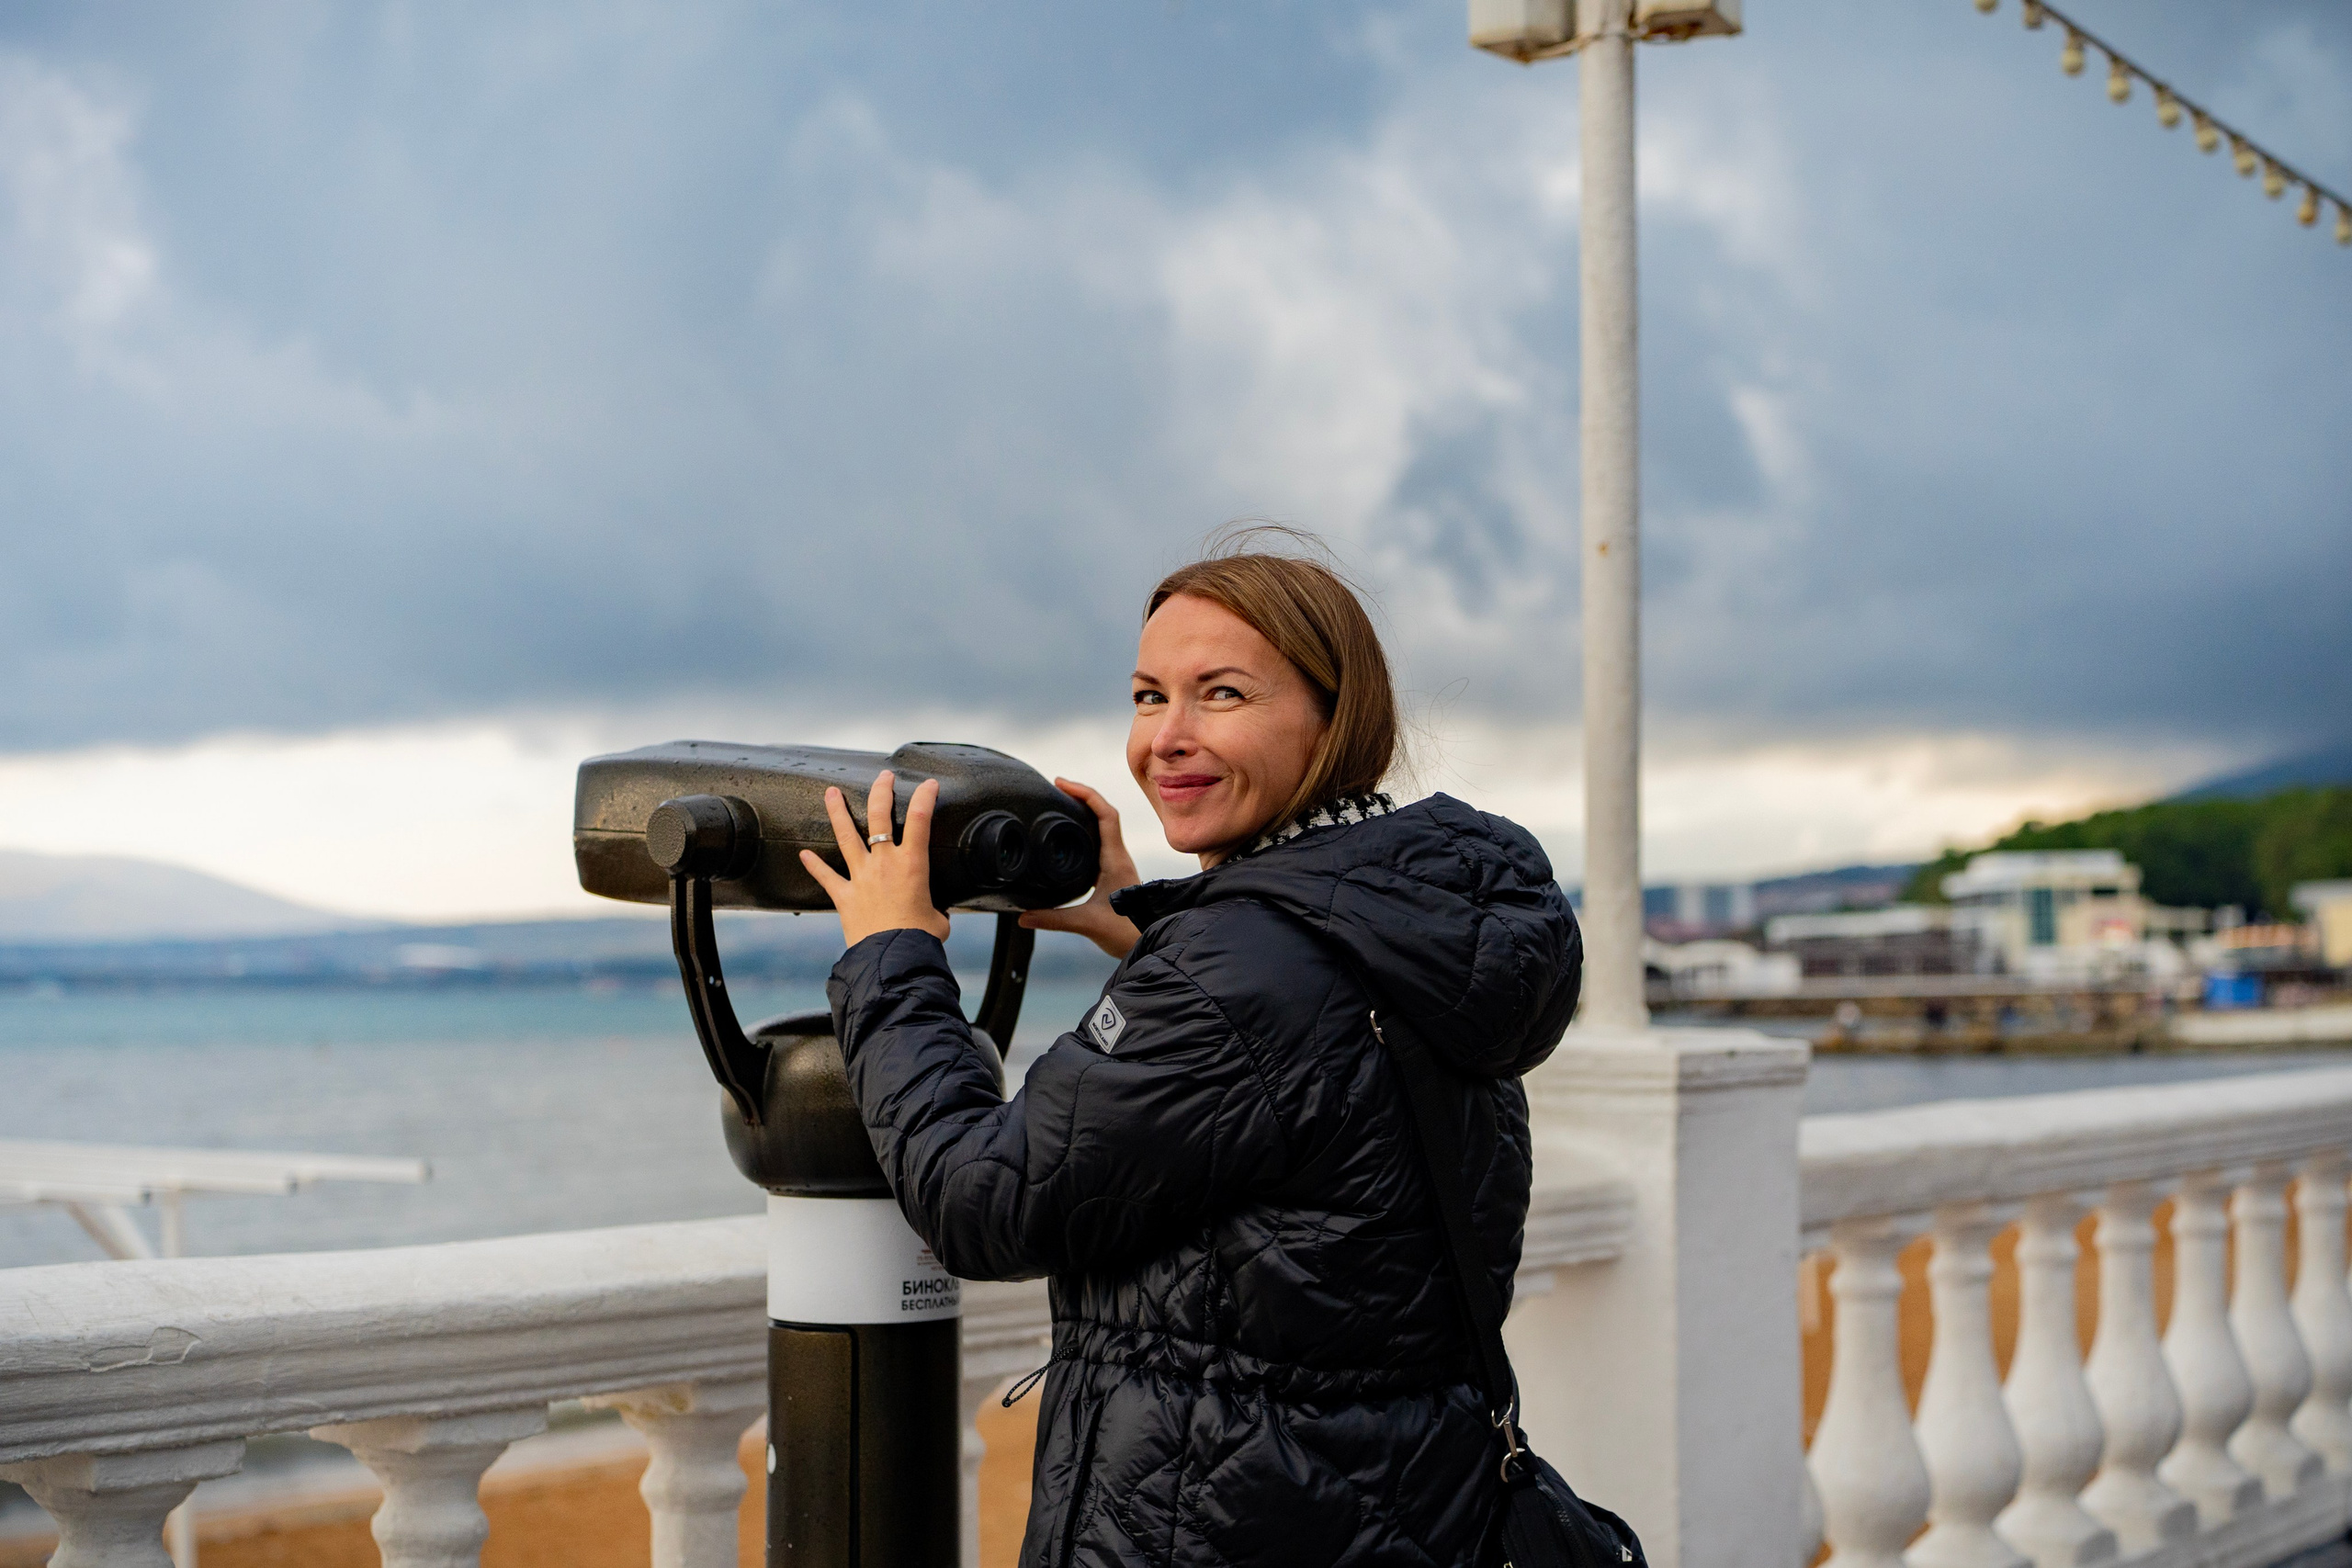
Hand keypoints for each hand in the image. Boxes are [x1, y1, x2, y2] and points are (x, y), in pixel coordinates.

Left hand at [800, 770, 951, 946]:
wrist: (892, 958)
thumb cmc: (919, 939)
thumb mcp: (939, 918)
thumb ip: (936, 909)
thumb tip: (936, 914)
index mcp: (913, 865)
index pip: (921, 819)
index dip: (926, 796)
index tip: (929, 784)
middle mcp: (885, 864)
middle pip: (880, 816)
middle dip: (881, 791)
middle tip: (883, 777)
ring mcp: (862, 877)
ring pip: (847, 836)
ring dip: (838, 812)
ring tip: (831, 793)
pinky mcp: (845, 896)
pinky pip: (827, 878)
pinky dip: (815, 866)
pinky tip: (804, 854)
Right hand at [1019, 778, 1143, 959]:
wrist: (1150, 940)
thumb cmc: (1128, 931)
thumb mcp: (1087, 924)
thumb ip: (1054, 920)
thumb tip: (1022, 917)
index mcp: (1115, 859)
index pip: (1106, 815)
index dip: (1086, 794)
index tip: (1062, 784)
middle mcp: (1118, 856)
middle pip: (1104, 814)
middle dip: (1081, 796)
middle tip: (1056, 788)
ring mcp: (1116, 864)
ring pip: (1103, 828)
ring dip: (1084, 812)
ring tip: (1060, 804)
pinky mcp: (1112, 873)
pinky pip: (1099, 843)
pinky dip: (1084, 833)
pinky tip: (1068, 838)